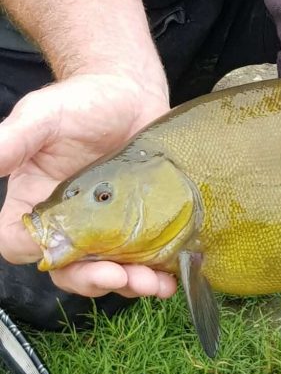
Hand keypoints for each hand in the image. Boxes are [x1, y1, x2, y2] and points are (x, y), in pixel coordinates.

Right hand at [0, 73, 176, 299]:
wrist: (131, 90)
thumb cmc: (80, 100)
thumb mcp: (43, 115)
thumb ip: (11, 141)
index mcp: (33, 202)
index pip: (20, 244)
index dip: (38, 254)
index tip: (64, 251)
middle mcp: (68, 222)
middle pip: (68, 269)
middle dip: (92, 279)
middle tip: (119, 276)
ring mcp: (106, 227)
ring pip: (108, 270)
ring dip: (128, 283)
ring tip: (152, 283)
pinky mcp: (140, 224)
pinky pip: (143, 258)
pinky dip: (156, 274)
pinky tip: (170, 279)